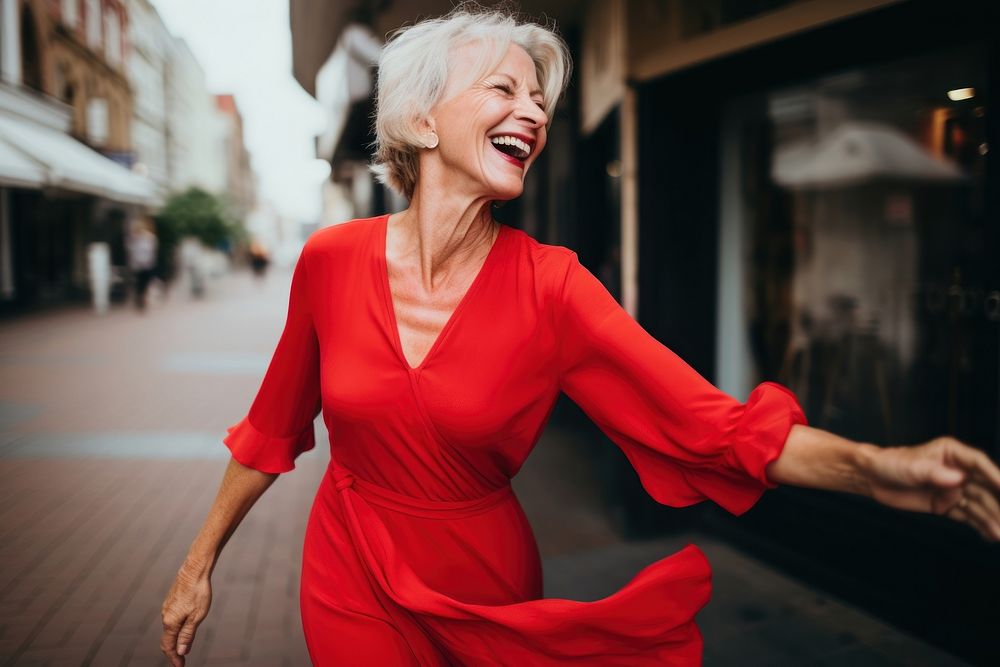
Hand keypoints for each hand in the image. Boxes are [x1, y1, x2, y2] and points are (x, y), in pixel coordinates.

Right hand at [160, 558, 212, 665]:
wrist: (195, 569)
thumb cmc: (198, 591)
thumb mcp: (197, 616)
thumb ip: (187, 635)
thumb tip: (180, 652)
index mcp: (170, 622)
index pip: (169, 647)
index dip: (174, 659)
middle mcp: (165, 616)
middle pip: (166, 640)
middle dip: (172, 652)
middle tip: (180, 662)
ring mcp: (167, 608)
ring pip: (168, 629)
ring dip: (174, 640)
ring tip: (181, 649)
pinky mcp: (171, 601)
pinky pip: (170, 620)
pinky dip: (175, 629)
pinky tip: (182, 629)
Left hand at [864, 436, 999, 541]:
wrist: (871, 478)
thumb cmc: (890, 464)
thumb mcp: (912, 466)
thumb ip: (935, 473)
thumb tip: (959, 479)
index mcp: (951, 453)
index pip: (979, 464)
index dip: (996, 476)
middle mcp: (957, 471)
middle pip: (986, 488)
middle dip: (998, 503)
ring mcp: (952, 489)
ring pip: (979, 505)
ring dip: (991, 519)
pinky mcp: (945, 505)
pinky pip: (967, 516)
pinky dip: (979, 526)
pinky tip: (990, 535)